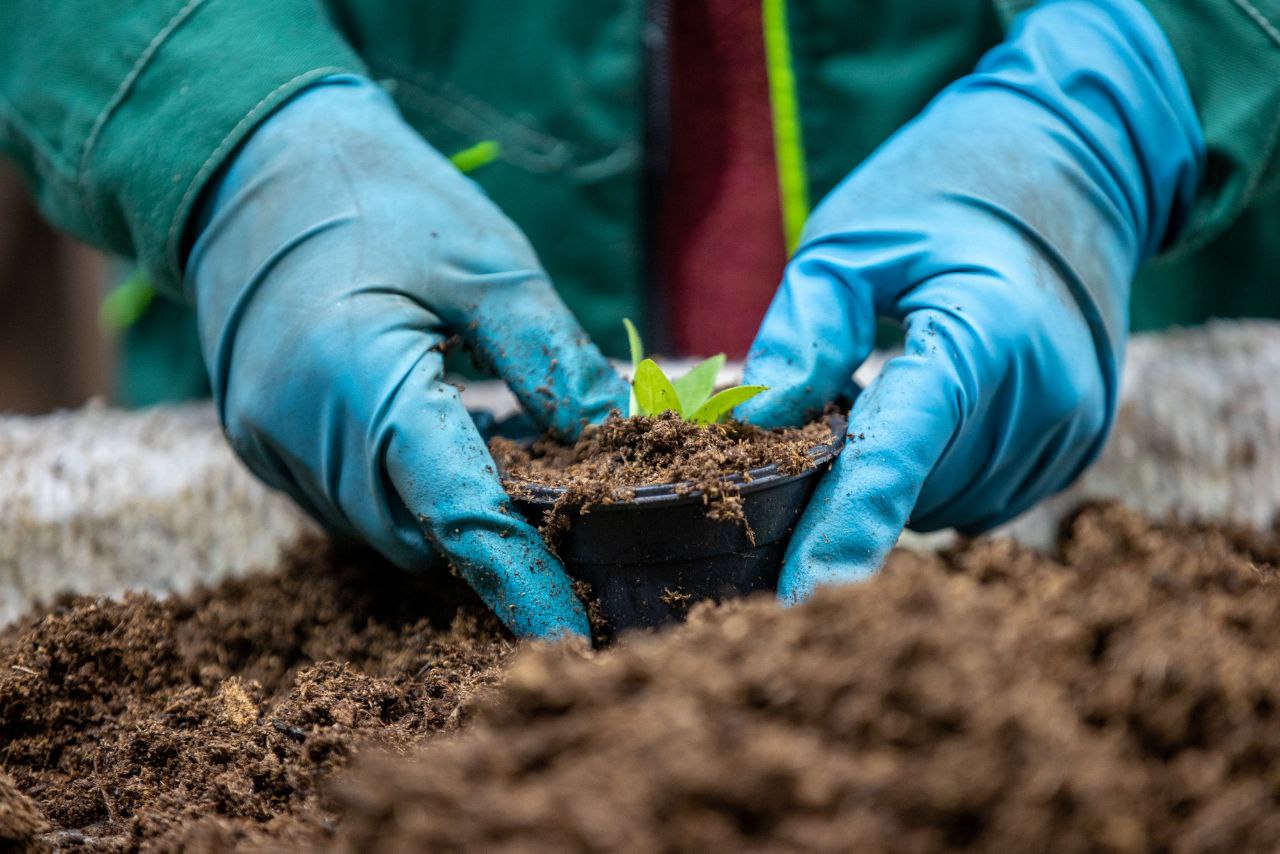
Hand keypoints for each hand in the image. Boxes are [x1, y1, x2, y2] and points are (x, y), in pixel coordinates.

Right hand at [186, 76, 626, 637]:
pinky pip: (347, 500)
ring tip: (499, 447)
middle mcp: (298, 432)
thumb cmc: (378, 195)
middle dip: (491, 536)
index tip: (568, 636)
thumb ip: (552, 358)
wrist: (251, 166)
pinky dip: (402, 488)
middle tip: (562, 504)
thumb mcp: (485, 261)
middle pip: (418, 534)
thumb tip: (620, 435)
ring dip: (445, 509)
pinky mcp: (259, 443)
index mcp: (358, 379)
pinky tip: (438, 431)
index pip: (455, 511)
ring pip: (382, 528)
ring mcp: (267, 445)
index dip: (518, 580)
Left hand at [739, 0, 1202, 599]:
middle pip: (910, 488)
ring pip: (937, 502)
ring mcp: (1065, 434)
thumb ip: (804, 331)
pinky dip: (928, 470)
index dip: (842, 534)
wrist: (1076, 172)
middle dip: (844, 476)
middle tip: (808, 417)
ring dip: (890, 471)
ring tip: (881, 389)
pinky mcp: (1069, 452)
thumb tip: (755, 426)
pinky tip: (922, 409)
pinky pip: (969, 496)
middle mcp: (1040, 400)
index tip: (798, 597)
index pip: (897, 456)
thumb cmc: (947, 193)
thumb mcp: (854, 238)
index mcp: (985, 333)